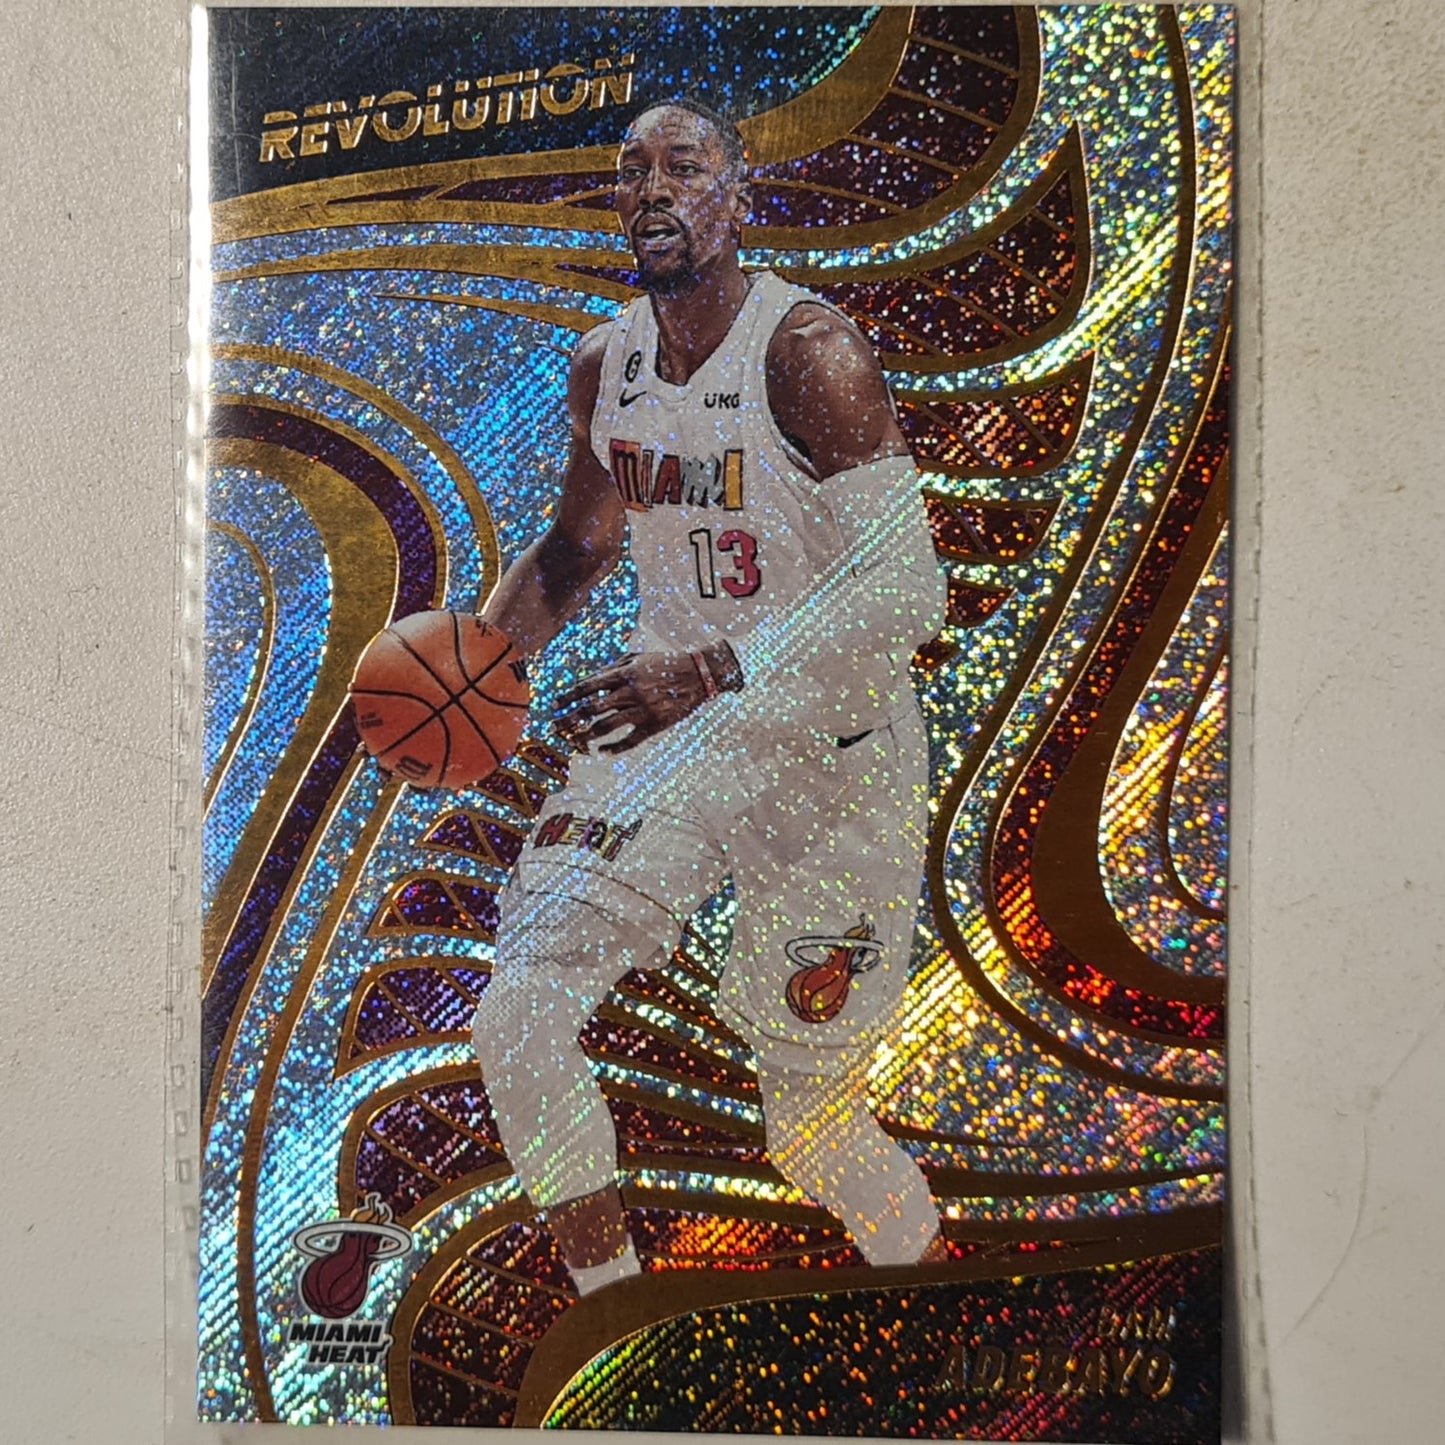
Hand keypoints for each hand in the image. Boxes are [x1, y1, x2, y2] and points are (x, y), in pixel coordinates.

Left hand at [555, 650, 712, 754]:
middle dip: (570, 719)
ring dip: (587, 735)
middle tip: (555, 727)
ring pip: (607, 726)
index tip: (554, 705)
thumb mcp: (637, 658)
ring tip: (575, 742)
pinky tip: (601, 751)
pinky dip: (614, 748)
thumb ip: (612, 668)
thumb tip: (588, 680)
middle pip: (592, 708)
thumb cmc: (665, 663)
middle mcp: (631, 691)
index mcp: (625, 673)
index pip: (588, 686)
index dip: (568, 696)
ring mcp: (643, 710)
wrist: (699, 675)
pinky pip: (630, 740)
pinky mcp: (655, 724)